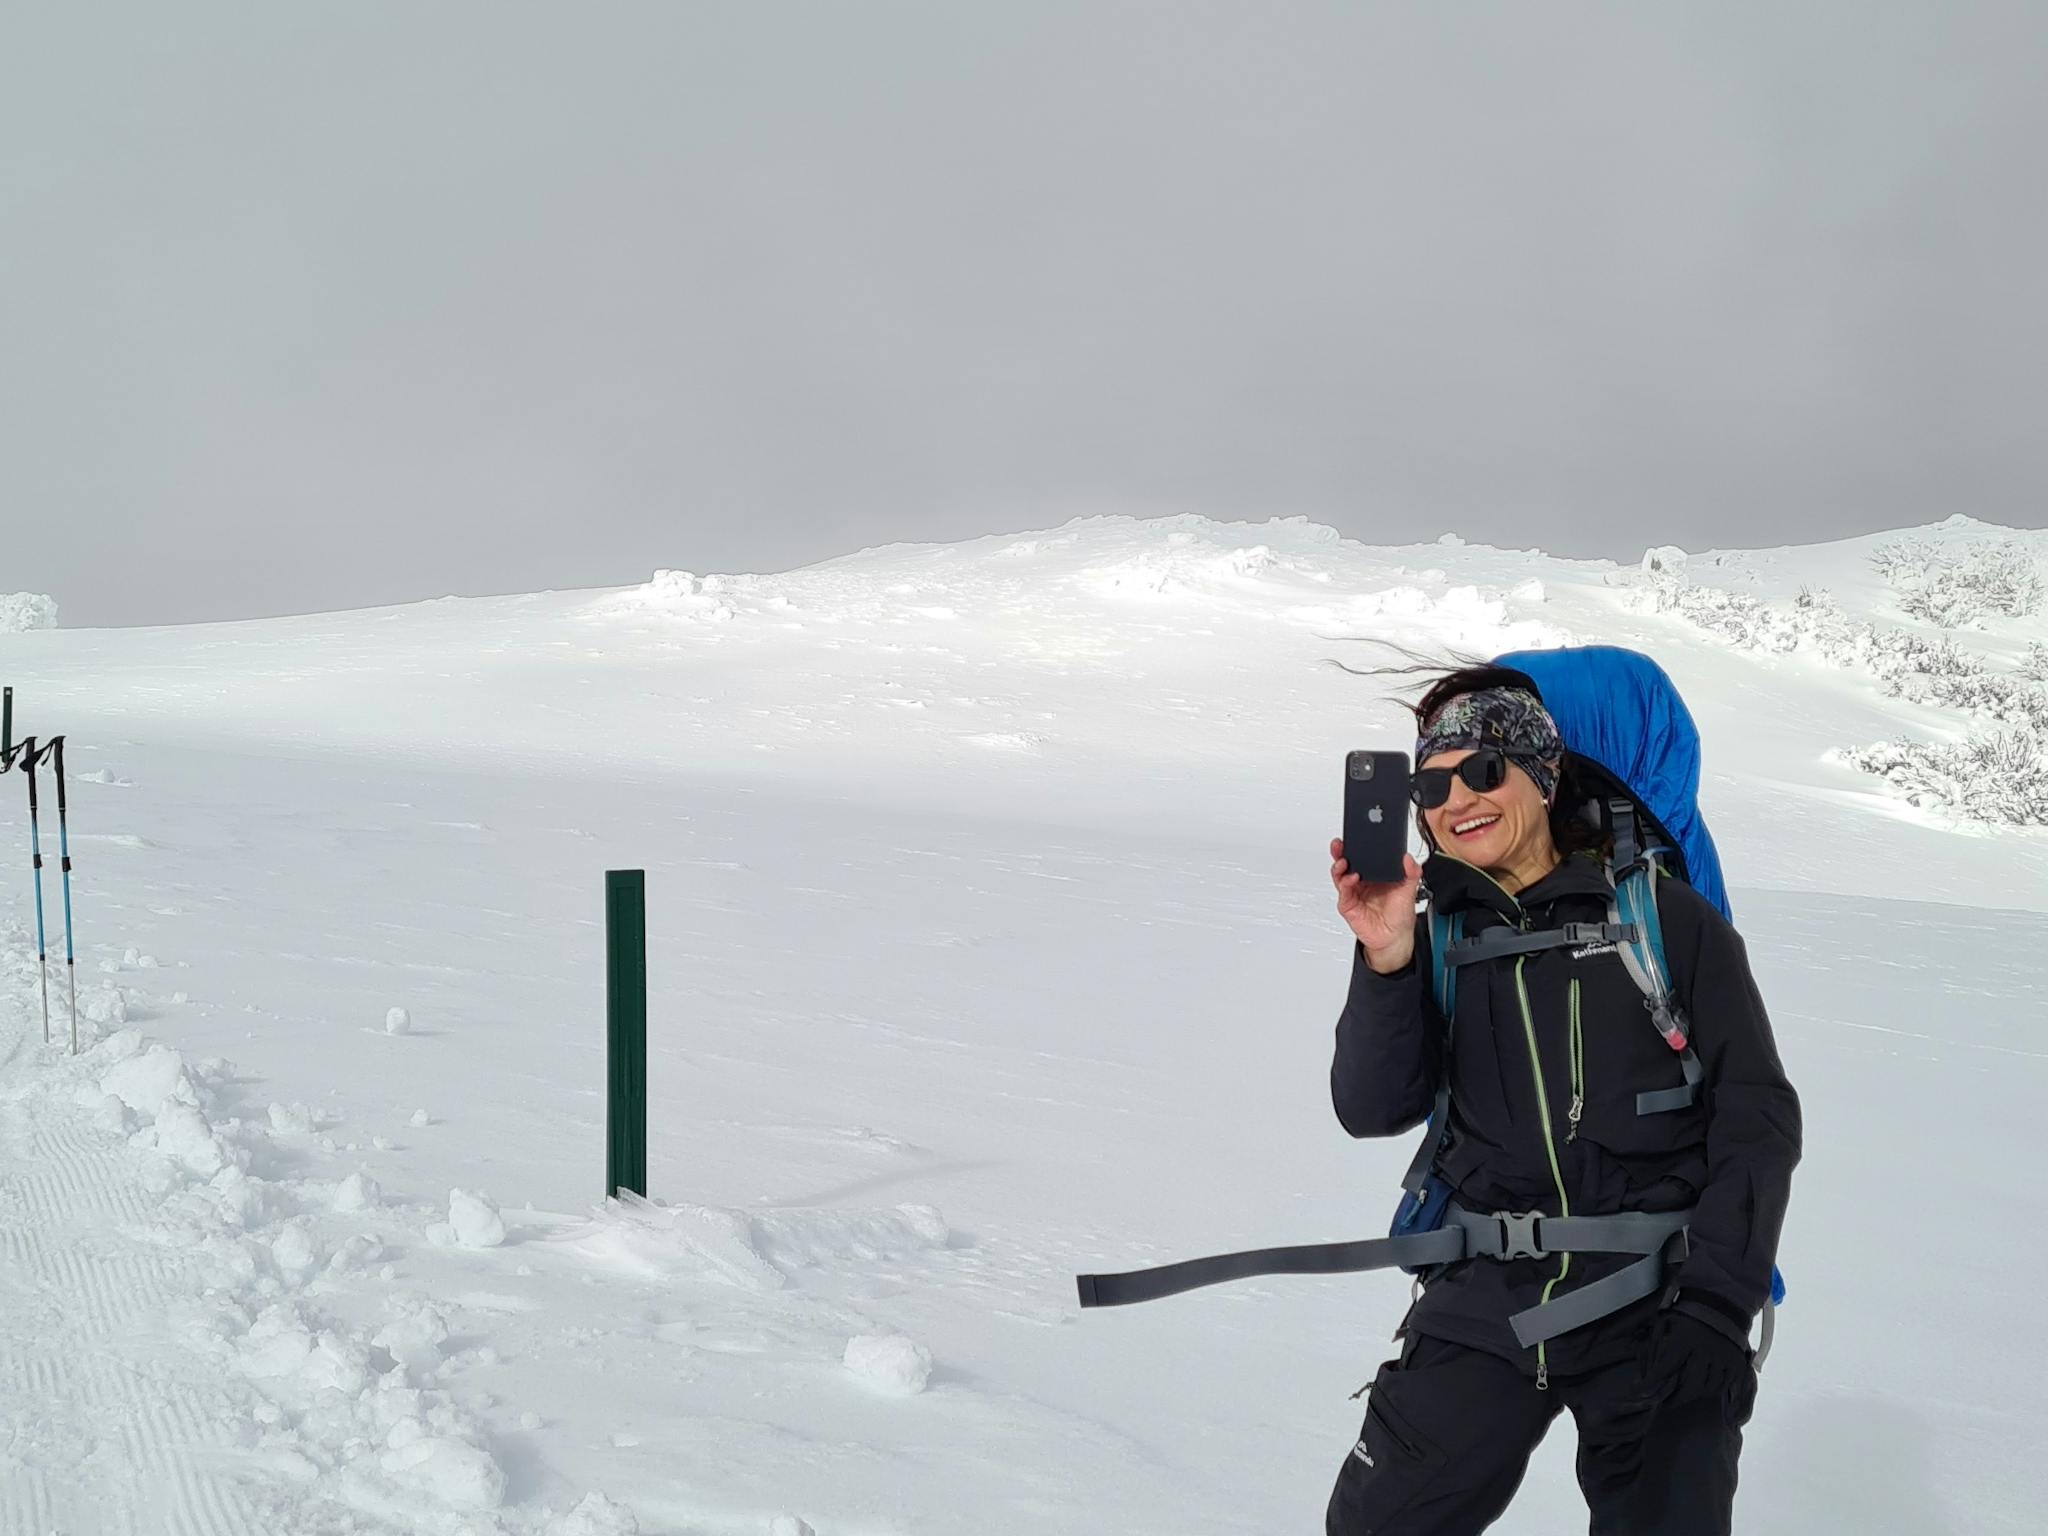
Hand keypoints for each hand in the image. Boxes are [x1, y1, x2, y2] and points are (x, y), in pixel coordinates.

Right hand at [1330, 839, 1422, 972]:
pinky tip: (1351, 878)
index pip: (1363, 855)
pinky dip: (1344, 884)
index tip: (1357, 836)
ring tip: (1344, 860)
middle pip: (1346, 862)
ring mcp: (1353, 892)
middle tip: (1341, 844)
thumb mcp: (1410, 889)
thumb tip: (1408, 858)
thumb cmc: (1399, 915)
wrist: (1394, 938)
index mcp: (1375, 873)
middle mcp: (1362, 881)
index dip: (1358, 845)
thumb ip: (1412, 873)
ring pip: (1340, 874)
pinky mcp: (1348, 905)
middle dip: (1340, 851)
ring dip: (1339, 866)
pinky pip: (1343, 892)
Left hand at [1646, 1308, 1751, 1406]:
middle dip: (1676, 1398)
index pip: (1666, 1368)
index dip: (1653, 1383)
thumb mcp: (1665, 1323)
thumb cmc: (1686, 1316)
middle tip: (1665, 1402)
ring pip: (1706, 1389)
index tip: (1642, 1393)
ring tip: (1682, 1393)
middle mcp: (1706, 1350)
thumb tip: (1645, 1372)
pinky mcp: (1736, 1364)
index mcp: (1685, 1338)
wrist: (1720, 1306)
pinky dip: (1709, 1390)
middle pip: (1690, 1387)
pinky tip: (1699, 1386)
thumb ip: (1654, 1346)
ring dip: (1692, 1394)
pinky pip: (1721, 1387)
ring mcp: (1724, 1358)